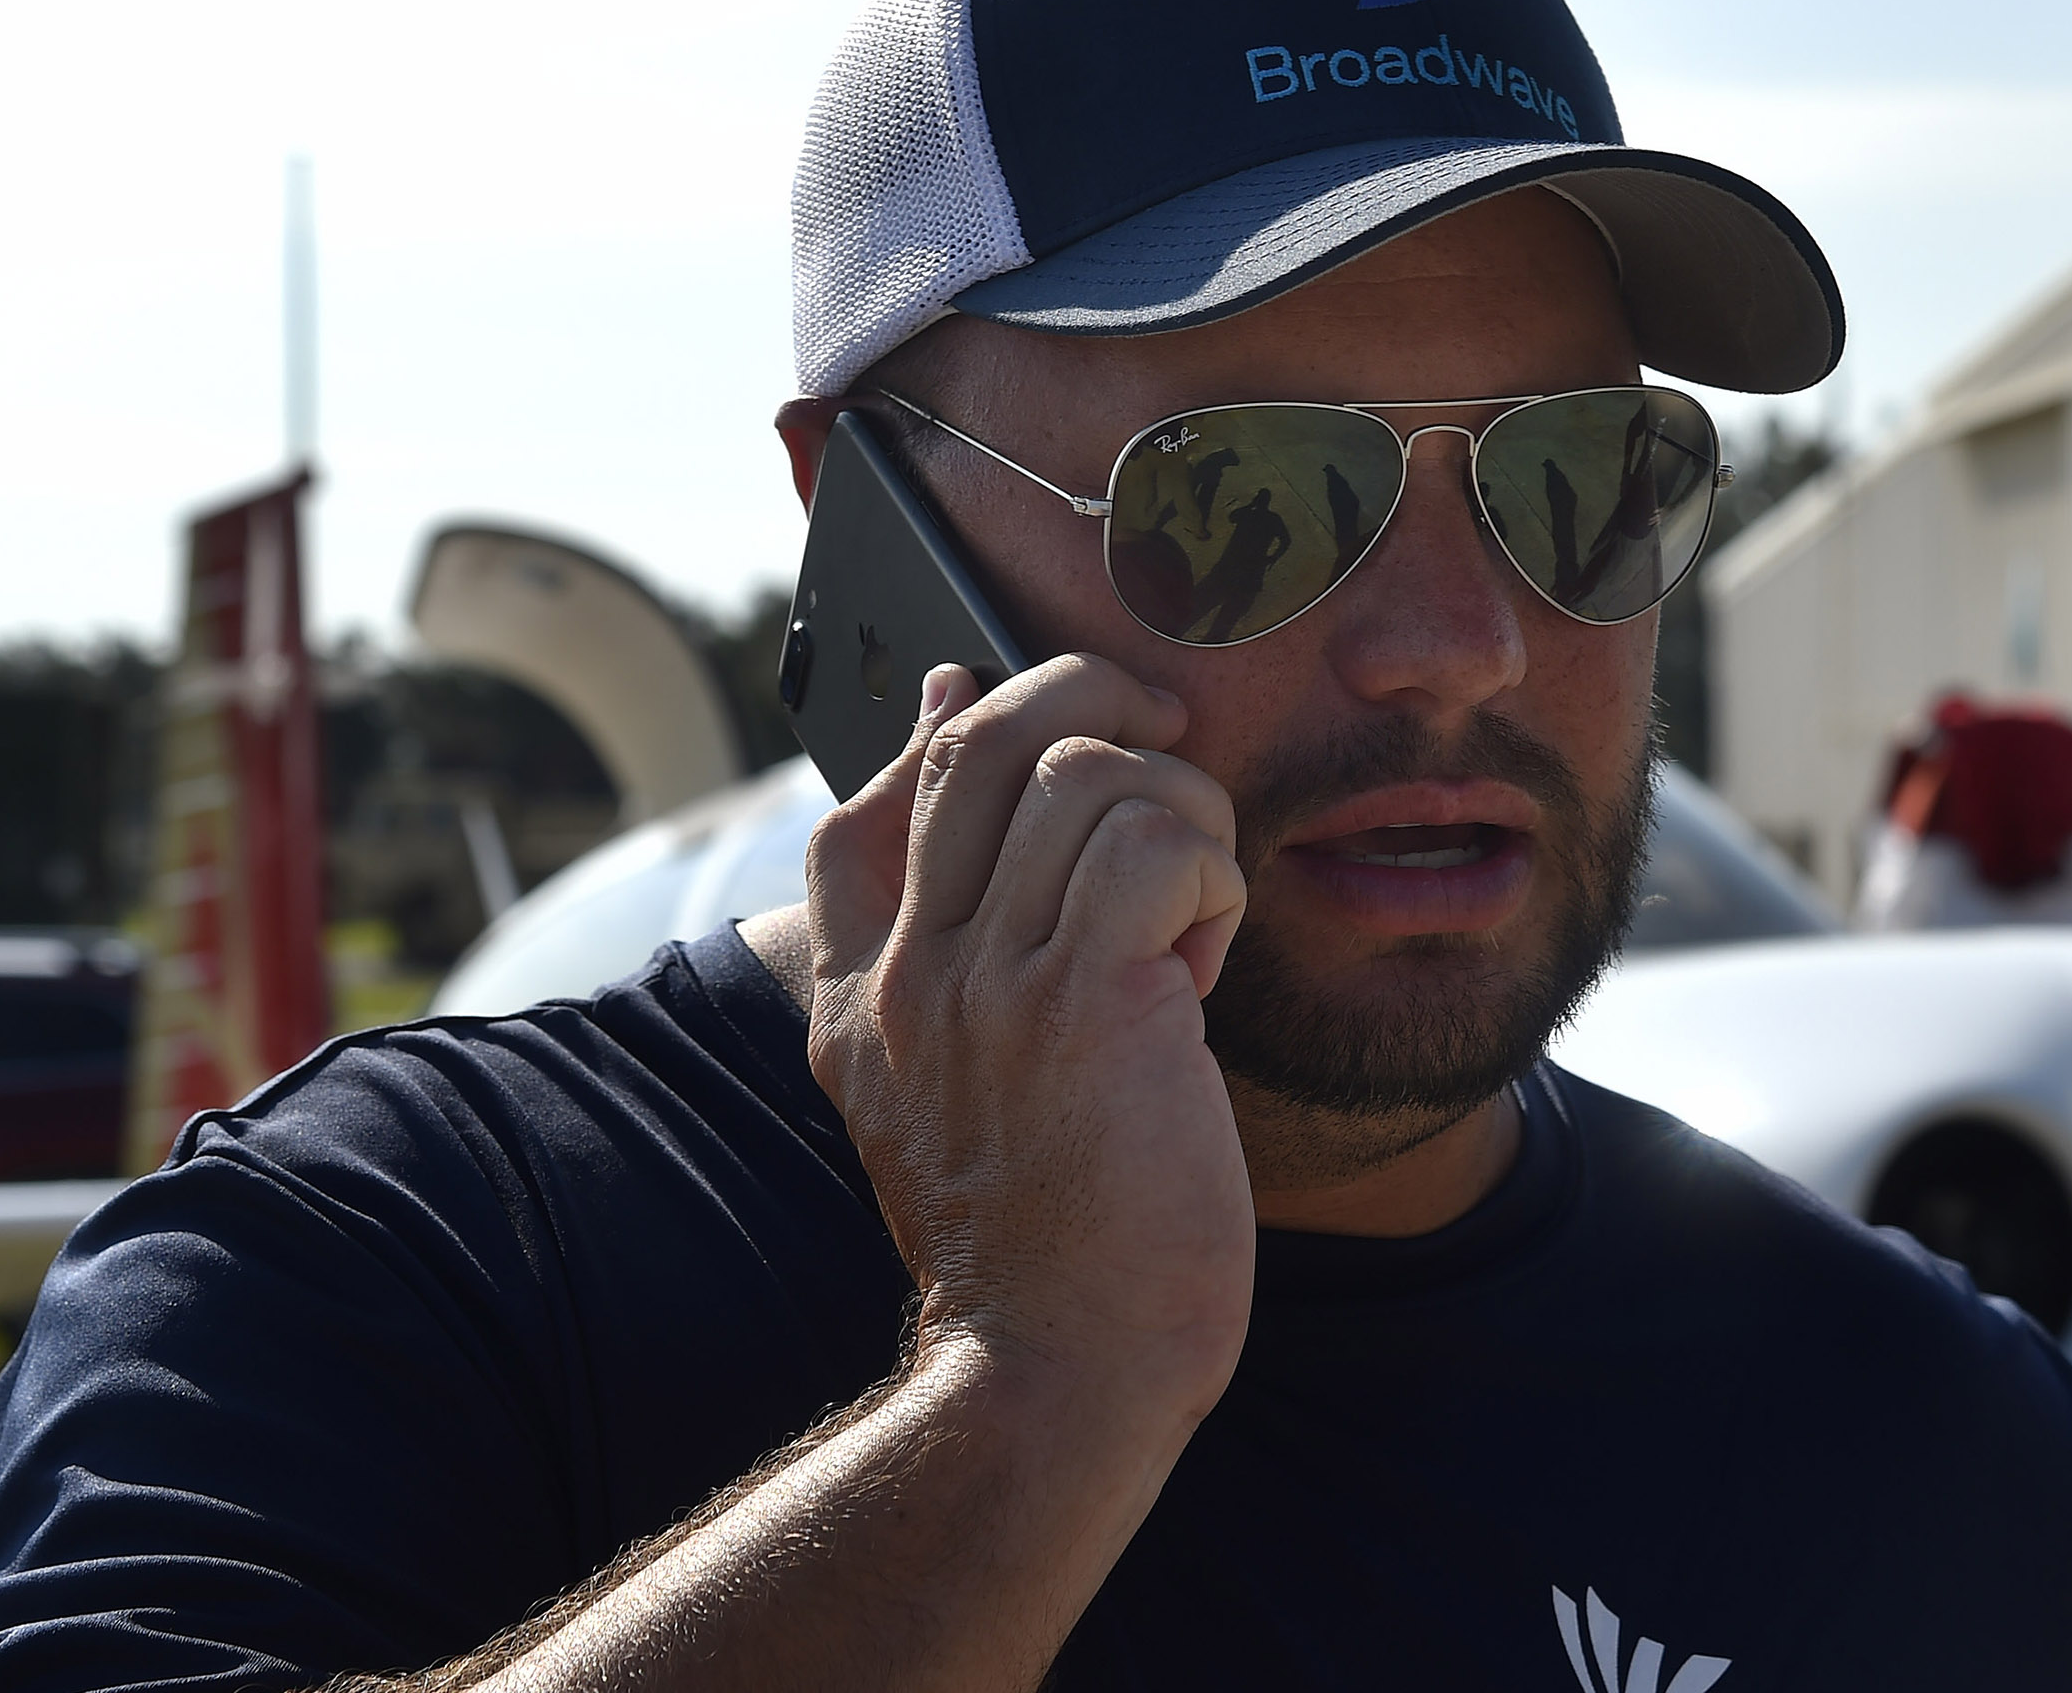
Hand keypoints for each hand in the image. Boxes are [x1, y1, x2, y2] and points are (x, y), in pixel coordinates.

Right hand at [801, 655, 1253, 1412]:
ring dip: (1180, 812)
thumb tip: (967, 796)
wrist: (1060, 1371)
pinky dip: (1212, 875)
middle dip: (1094, 701)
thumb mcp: (950, 1102)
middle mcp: (907, 980)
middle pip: (980, 742)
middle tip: (1169, 739)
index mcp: (861, 1006)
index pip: (860, 817)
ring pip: (1088, 772)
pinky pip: (1159, 843)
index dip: (945, 728)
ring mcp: (987, 986)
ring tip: (1195, 907)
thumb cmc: (1048, 1239)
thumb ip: (951, 967)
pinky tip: (1207, 958)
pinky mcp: (1086, 1003)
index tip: (997, 700)